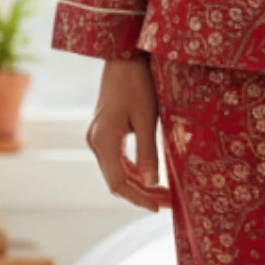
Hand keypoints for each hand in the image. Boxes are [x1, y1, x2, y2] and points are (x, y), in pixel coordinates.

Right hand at [85, 54, 171, 210]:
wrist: (122, 57)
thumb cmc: (137, 83)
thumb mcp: (146, 118)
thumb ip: (147, 152)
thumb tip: (152, 182)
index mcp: (103, 140)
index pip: (118, 183)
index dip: (138, 198)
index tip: (159, 207)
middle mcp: (95, 142)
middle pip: (117, 180)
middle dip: (142, 193)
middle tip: (168, 202)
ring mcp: (97, 138)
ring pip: (117, 172)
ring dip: (139, 184)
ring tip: (164, 193)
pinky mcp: (104, 133)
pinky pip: (117, 160)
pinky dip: (134, 171)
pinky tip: (151, 176)